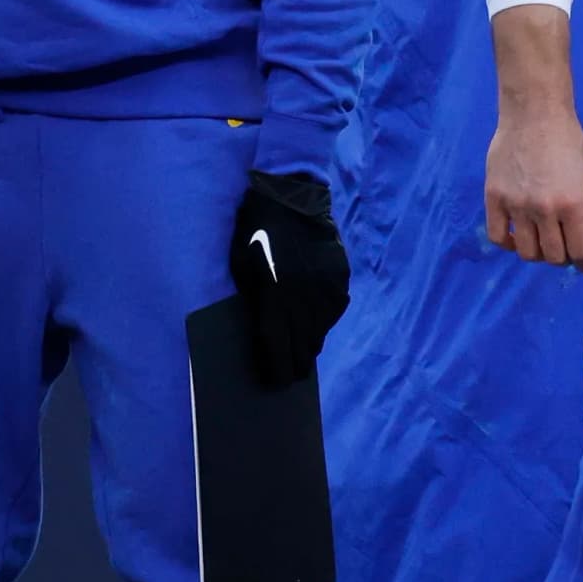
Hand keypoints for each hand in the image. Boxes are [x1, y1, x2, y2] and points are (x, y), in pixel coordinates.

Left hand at [230, 170, 351, 380]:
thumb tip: (264, 336)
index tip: (274, 383)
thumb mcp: (242, 270)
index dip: (276, 370)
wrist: (290, 198)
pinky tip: (313, 320)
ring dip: (309, 343)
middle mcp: (303, 297)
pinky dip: (322, 319)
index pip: (278, 347)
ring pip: (320, 332)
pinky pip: (332, 311)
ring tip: (301, 350)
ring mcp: (326, 288)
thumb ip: (254, 303)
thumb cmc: (252, 233)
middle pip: (303, 347)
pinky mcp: (340, 278)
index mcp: (274, 295)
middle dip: (294, 364)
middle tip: (288, 375)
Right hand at [485, 108, 582, 269]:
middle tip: (566, 244)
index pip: (580, 253)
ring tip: (544, 238)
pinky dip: (508, 243)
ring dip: (538, 252)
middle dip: (564, 257)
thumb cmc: (570, 144)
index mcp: (572, 204)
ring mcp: (516, 205)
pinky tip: (518, 234)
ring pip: (526, 252)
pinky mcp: (493, 198)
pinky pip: (497, 237)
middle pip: (553, 257)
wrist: (534, 114)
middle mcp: (543, 209)